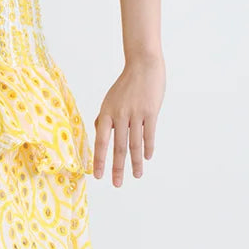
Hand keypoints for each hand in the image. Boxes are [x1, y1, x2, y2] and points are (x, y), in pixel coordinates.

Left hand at [92, 55, 164, 185]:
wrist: (142, 64)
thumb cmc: (126, 84)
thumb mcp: (110, 99)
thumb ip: (105, 116)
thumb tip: (99, 131)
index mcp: (106, 112)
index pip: (100, 140)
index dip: (99, 159)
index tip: (98, 176)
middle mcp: (119, 114)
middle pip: (118, 146)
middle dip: (117, 167)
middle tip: (116, 184)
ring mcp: (135, 113)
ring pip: (134, 143)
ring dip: (135, 162)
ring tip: (136, 176)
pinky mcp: (150, 111)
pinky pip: (149, 134)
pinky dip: (148, 148)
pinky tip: (147, 158)